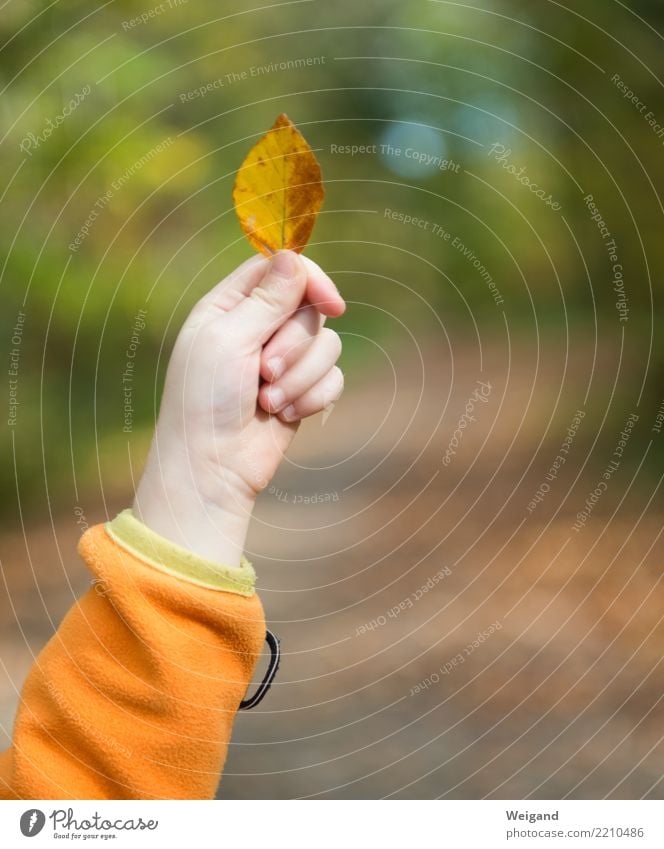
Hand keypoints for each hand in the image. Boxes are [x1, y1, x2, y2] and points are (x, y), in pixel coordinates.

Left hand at [132, 250, 344, 564]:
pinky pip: (332, 378)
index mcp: (229, 306)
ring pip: (327, 345)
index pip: (281, 270)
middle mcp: (258, 329)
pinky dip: (313, 398)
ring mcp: (282, 362)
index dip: (311, 280)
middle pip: (309, 309)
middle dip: (295, 345)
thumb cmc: (205, 402)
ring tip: (268, 402)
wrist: (213, 469)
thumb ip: (266, 300)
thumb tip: (295, 258)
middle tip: (264, 372)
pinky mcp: (300, 391)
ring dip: (301, 377)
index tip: (332, 303)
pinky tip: (286, 415)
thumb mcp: (229, 341)